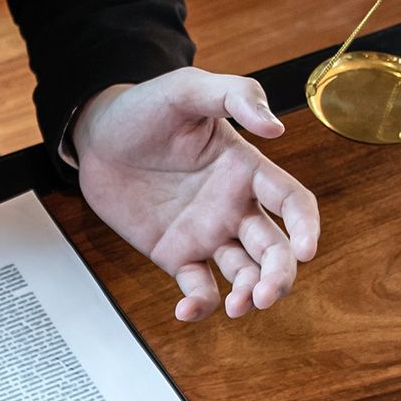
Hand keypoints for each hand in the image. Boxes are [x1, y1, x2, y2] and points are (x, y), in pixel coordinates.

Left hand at [73, 68, 319, 322]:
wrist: (95, 137)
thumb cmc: (144, 109)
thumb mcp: (187, 89)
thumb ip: (234, 96)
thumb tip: (274, 127)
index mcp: (247, 170)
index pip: (292, 201)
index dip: (305, 226)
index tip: (306, 250)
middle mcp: (235, 206)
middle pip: (273, 248)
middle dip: (278, 276)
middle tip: (264, 294)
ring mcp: (207, 234)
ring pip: (244, 273)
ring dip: (247, 294)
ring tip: (237, 307)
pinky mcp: (177, 255)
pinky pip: (199, 287)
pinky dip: (200, 305)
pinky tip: (185, 311)